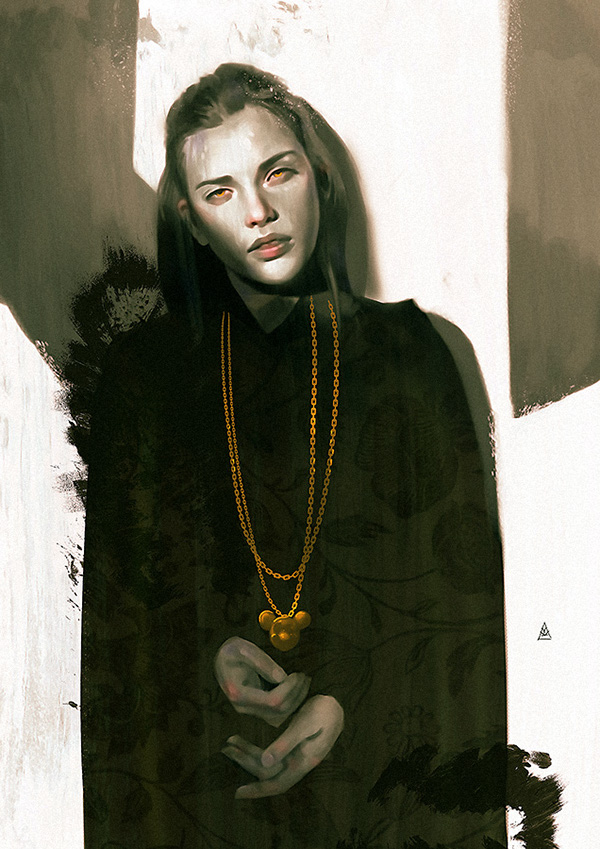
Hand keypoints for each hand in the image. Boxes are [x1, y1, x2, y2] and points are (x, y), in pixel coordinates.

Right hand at [214, 636, 309, 727]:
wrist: (222, 659)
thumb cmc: (232, 651)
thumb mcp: (244, 649)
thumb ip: (262, 662)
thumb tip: (282, 678)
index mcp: (238, 693)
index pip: (272, 701)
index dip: (289, 690)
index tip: (298, 674)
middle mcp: (243, 707)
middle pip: (278, 711)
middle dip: (296, 694)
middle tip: (304, 676)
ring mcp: (249, 711)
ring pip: (279, 716)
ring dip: (296, 700)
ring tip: (303, 681)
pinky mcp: (256, 709)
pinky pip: (277, 714)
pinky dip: (290, 703)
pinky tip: (296, 688)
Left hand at [222, 694, 343, 798]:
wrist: (338, 702)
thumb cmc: (324, 712)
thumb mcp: (305, 724)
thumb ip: (286, 743)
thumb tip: (265, 763)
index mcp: (303, 762)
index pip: (276, 784)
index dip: (257, 790)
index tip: (237, 793)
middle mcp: (298, 762)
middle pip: (268, 772)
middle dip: (245, 763)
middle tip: (225, 749)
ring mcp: (296, 754)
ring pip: (268, 762)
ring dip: (248, 754)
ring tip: (230, 742)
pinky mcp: (293, 745)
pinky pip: (272, 753)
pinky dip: (257, 749)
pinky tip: (246, 742)